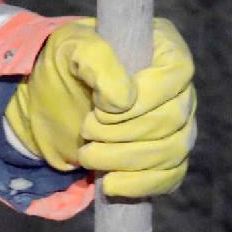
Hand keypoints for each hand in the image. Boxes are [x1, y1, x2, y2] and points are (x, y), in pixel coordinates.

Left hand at [4, 16, 198, 198]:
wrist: (52, 101)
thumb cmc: (65, 64)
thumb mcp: (69, 48)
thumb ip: (95, 59)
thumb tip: (125, 99)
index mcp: (164, 47)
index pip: (179, 72)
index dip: (146, 95)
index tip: (102, 108)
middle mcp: (178, 87)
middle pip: (174, 117)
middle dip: (125, 132)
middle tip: (86, 130)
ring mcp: (177, 124)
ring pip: (173, 150)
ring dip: (127, 159)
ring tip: (88, 154)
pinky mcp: (166, 157)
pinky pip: (170, 176)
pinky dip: (140, 184)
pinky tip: (109, 184)